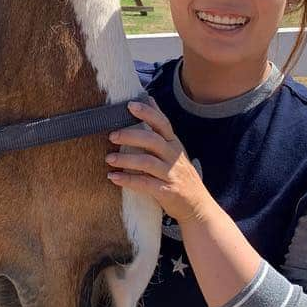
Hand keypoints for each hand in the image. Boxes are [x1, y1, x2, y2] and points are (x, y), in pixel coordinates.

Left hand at [106, 99, 216, 225]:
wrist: (197, 207)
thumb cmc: (181, 175)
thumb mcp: (174, 149)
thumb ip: (160, 127)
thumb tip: (149, 99)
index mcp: (174, 144)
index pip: (162, 123)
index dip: (147, 112)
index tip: (130, 105)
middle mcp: (174, 157)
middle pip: (153, 140)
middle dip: (131, 135)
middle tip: (112, 135)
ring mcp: (172, 174)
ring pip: (147, 162)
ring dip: (126, 159)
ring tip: (109, 159)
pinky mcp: (167, 191)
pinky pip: (145, 184)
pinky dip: (128, 180)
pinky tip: (113, 178)